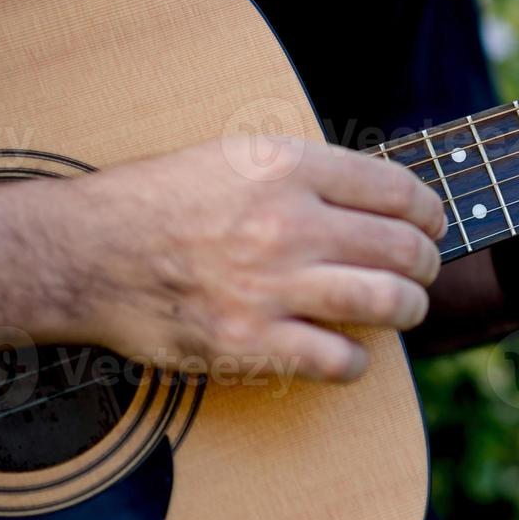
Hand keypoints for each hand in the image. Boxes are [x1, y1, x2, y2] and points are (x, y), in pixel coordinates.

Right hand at [60, 137, 445, 380]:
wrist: (86, 252)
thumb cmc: (163, 201)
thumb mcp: (238, 157)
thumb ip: (308, 172)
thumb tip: (382, 196)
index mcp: (287, 167)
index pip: (399, 190)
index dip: (430, 212)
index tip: (432, 225)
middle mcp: (287, 223)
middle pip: (405, 249)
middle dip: (427, 265)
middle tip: (421, 271)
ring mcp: (270, 285)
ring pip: (390, 303)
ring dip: (409, 309)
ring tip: (403, 308)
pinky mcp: (249, 342)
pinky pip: (340, 360)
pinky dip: (355, 362)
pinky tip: (346, 353)